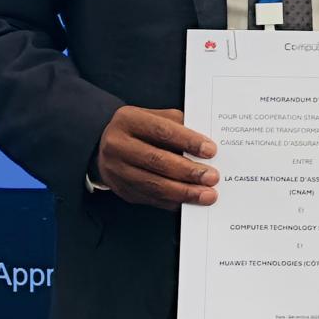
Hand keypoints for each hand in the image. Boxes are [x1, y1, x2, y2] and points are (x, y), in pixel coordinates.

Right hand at [95, 106, 217, 208]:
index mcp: (128, 120)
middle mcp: (117, 145)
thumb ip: (178, 125)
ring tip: (206, 195)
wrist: (107, 146)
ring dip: (183, 192)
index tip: (210, 151)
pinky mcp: (121, 189)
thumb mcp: (155, 117)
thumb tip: (204, 146)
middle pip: (157, 160)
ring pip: (153, 184)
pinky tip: (188, 201)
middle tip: (212, 177)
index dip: (188, 142)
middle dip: (188, 171)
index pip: (162, 131)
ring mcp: (116, 169)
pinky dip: (172, 201)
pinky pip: (150, 198)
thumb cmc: (140, 130)